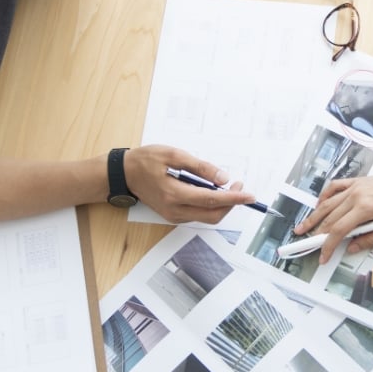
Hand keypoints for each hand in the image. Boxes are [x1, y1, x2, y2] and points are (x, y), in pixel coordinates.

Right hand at [123, 145, 256, 223]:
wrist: (123, 174)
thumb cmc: (145, 161)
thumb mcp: (174, 155)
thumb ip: (200, 167)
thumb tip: (222, 178)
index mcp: (174, 194)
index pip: (212, 200)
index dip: (234, 198)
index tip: (249, 196)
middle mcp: (175, 210)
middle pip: (213, 215)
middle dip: (231, 203)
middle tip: (239, 186)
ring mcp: (173, 215)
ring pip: (206, 217)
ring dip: (222, 205)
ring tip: (227, 187)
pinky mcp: (173, 215)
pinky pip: (198, 214)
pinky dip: (210, 205)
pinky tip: (212, 192)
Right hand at [296, 165, 372, 263]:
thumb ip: (371, 238)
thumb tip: (352, 248)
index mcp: (365, 208)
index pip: (338, 230)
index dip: (328, 245)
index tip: (323, 256)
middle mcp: (356, 196)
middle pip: (329, 218)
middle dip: (317, 233)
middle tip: (307, 244)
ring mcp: (355, 186)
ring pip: (328, 203)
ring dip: (314, 216)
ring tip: (303, 226)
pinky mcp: (357, 181)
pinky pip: (335, 187)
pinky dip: (325, 196)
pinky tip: (319, 204)